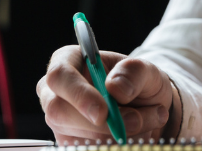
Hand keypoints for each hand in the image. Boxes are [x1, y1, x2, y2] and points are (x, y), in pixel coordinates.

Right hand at [37, 45, 181, 144]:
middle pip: (60, 113)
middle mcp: (55, 92)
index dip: (79, 95)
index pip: (60, 76)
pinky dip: (111, 146)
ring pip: (75, 137)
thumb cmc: (138, 82)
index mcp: (68, 60)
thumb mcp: (145, 70)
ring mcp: (59, 120)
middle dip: (100, 124)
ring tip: (143, 121)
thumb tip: (114, 87)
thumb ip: (134, 72)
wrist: (145, 107)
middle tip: (134, 121)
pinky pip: (86, 149)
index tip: (103, 112)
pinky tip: (130, 136)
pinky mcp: (67, 143)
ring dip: (114, 135)